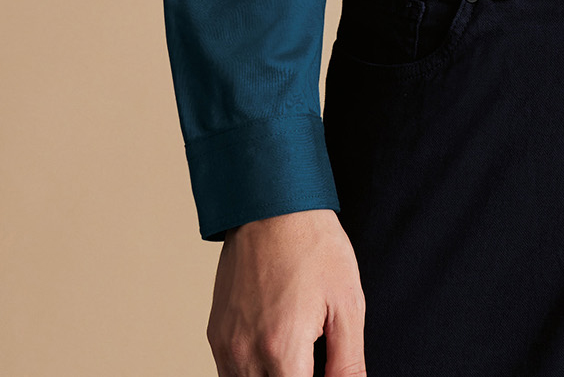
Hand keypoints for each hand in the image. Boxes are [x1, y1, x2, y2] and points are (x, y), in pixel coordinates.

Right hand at [208, 208, 365, 376]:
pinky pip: (229, 374)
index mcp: (282, 350)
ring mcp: (226, 346)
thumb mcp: (347, 302)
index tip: (325, 370)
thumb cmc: (313, 245)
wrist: (272, 204)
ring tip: (296, 357)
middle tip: (312, 361)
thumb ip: (347, 362)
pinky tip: (275, 352)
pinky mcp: (216, 335)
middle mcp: (246, 355)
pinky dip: (251, 373)